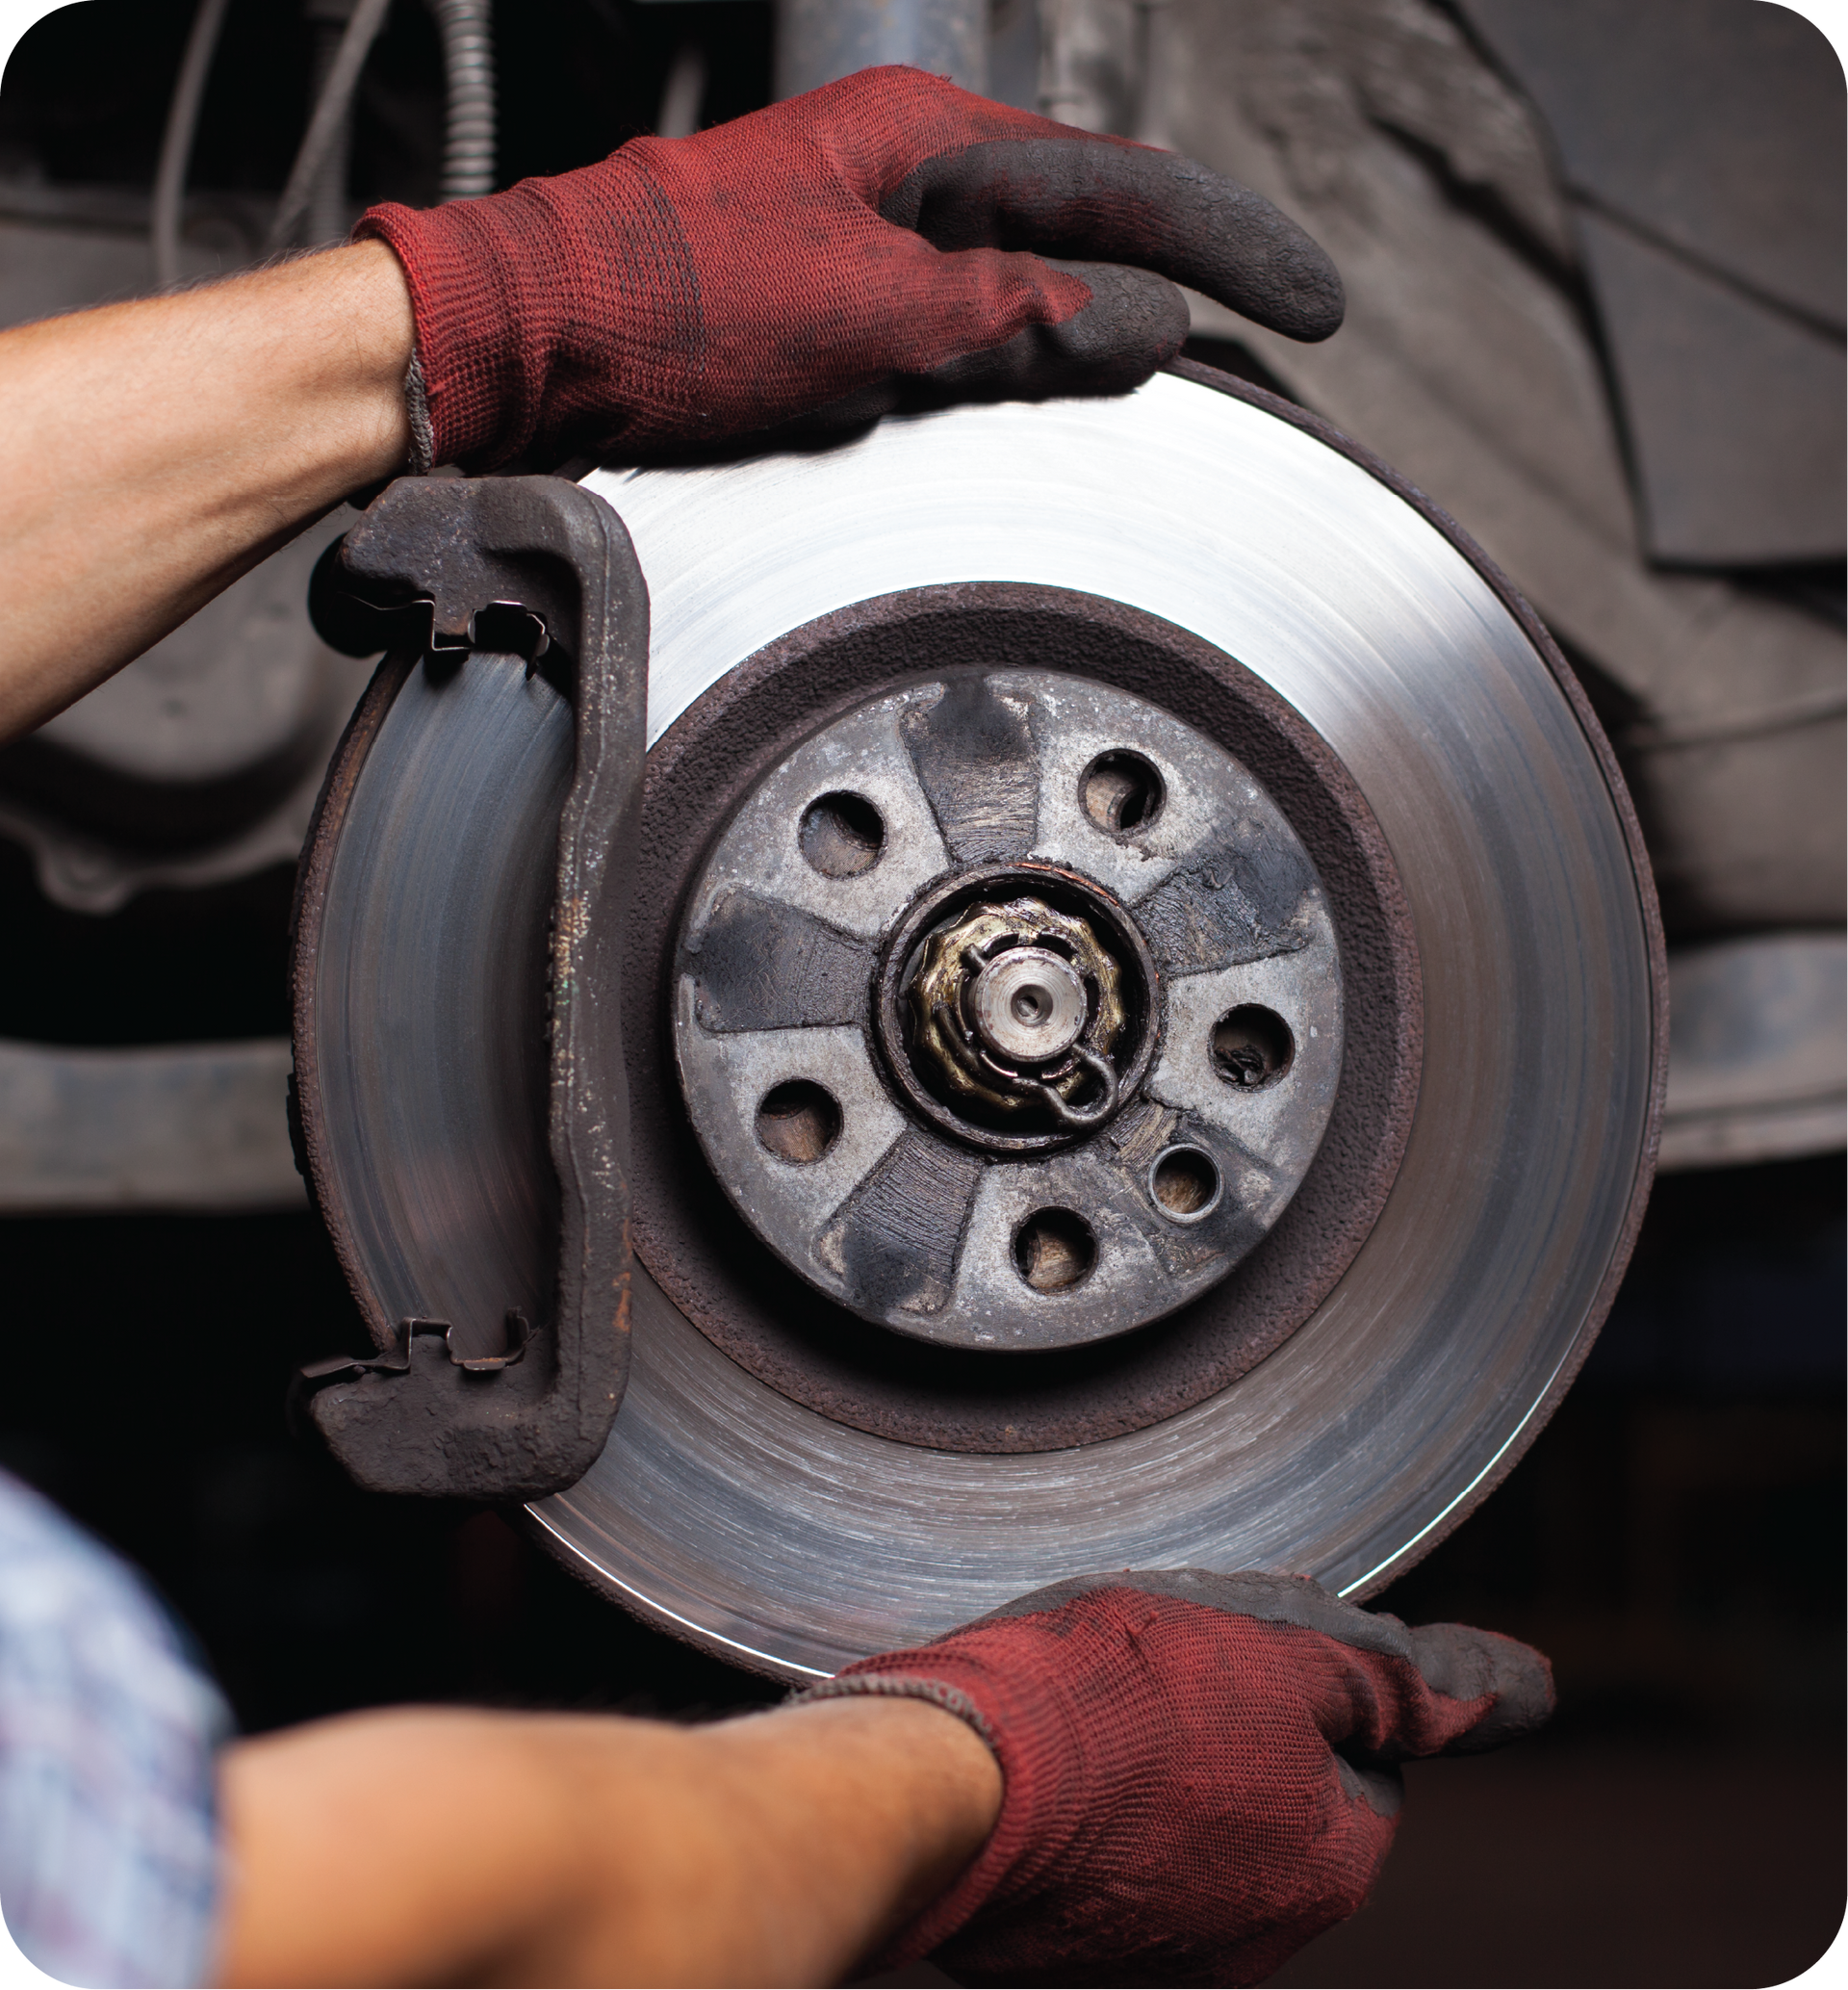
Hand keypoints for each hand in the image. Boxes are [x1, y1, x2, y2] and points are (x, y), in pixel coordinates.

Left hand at [355, 66, 1341, 470]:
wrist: (525, 344)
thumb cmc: (662, 309)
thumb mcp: (862, 318)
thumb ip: (1010, 321)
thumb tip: (1144, 325)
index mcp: (921, 141)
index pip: (1118, 192)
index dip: (1227, 248)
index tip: (1312, 302)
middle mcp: (902, 171)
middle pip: (1088, 213)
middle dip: (1194, 263)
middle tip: (1285, 313)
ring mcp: (868, 230)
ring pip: (1031, 263)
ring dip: (1120, 302)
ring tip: (1209, 336)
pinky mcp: (835, 297)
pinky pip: (971, 311)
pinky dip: (1035, 340)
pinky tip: (1063, 362)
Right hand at [805, 1569, 1553, 1988]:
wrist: (950, 1781)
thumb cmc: (1112, 1697)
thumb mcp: (1277, 1650)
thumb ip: (1402, 1682)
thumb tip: (1532, 1690)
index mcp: (1329, 1863)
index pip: (1355, 1758)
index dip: (1290, 1685)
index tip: (1219, 1658)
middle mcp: (1261, 1944)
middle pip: (1271, 1807)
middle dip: (1225, 1740)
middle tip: (1143, 1680)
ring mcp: (1161, 1969)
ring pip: (1186, 1845)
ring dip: (1154, 1785)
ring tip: (1082, 1724)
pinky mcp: (1071, 1975)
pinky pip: (1107, 1888)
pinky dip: (1088, 1836)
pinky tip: (1046, 1779)